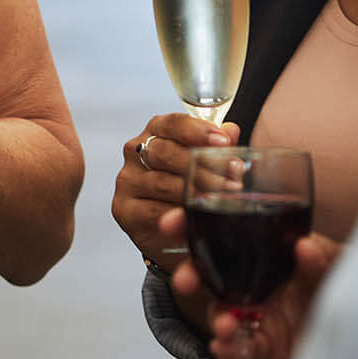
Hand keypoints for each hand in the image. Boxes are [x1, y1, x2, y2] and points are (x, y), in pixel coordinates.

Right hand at [110, 113, 237, 266]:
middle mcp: (136, 152)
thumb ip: (217, 148)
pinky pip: (153, 210)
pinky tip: (194, 216)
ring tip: (221, 198)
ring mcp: (128, 180)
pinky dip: (177, 214)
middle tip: (232, 177)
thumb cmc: (189, 192)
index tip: (223, 141)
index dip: (198, 131)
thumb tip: (231, 131)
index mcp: (156, 134)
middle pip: (165, 152)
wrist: (175, 235)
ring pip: (161, 182)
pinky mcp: (125, 208)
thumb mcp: (208, 168)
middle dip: (202, 164)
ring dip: (194, 191)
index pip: (173, 124)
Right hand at [160, 207, 341, 358]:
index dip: (192, 226)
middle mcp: (255, 279)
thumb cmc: (351, 283)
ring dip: (215, 317)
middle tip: (186, 281)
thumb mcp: (342, 261)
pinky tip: (226, 346)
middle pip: (209, 273)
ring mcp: (257, 313)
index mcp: (266, 250)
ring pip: (220, 312)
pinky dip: (228, 348)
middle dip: (190, 275)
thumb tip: (304, 246)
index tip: (171, 225)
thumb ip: (324, 254)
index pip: (221, 232)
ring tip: (224, 325)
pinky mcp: (265, 345)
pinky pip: (239, 347)